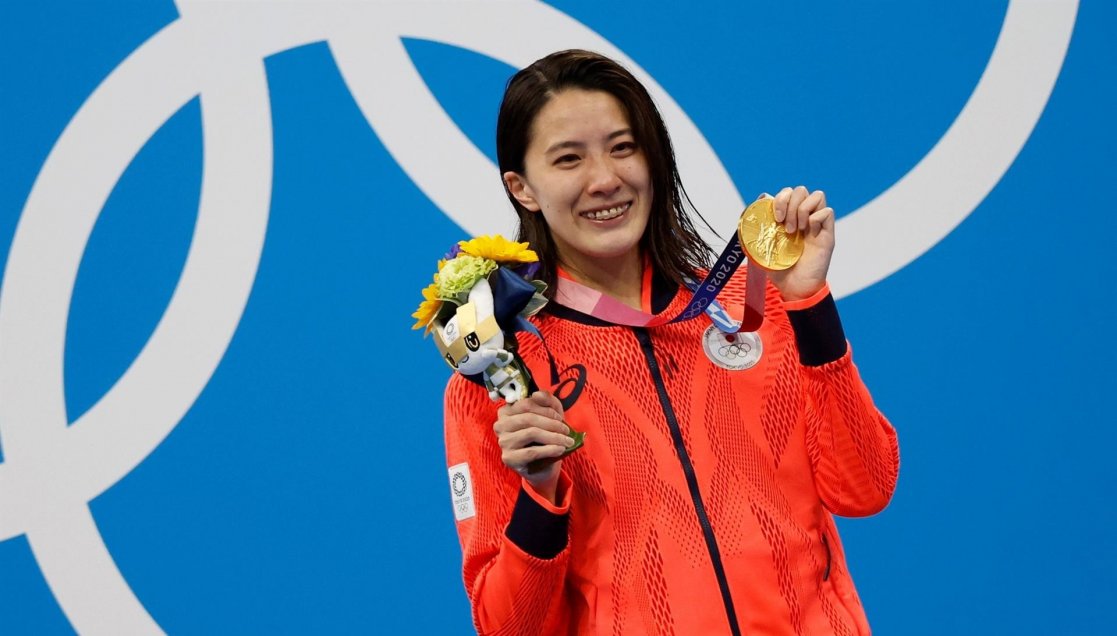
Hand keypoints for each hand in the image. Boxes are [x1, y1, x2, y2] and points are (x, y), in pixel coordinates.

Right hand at [493, 391, 573, 502]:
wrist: (542, 466)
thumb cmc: (544, 438)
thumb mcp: (549, 415)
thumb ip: (546, 400)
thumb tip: (537, 394)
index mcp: (507, 411)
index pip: (526, 404)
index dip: (547, 410)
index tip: (560, 418)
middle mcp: (501, 425)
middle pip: (528, 418)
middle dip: (552, 424)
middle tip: (567, 430)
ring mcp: (503, 442)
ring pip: (531, 433)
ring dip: (553, 437)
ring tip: (566, 441)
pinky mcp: (509, 458)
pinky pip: (531, 452)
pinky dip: (549, 449)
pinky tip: (560, 449)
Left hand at [763, 186, 834, 300]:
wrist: (795, 288)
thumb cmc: (779, 270)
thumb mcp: (761, 249)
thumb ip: (756, 231)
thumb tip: (752, 209)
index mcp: (789, 218)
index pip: (788, 193)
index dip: (780, 199)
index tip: (775, 217)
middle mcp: (803, 218)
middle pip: (801, 190)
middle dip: (790, 204)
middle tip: (785, 225)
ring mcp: (816, 224)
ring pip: (817, 195)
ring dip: (803, 210)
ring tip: (796, 230)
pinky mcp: (827, 234)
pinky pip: (827, 211)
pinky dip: (816, 218)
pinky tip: (808, 233)